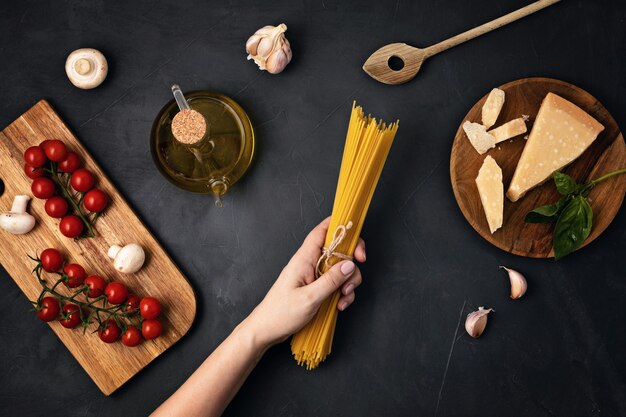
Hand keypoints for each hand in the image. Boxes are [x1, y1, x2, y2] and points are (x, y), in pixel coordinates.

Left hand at [243, 217, 365, 347]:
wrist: (266, 330)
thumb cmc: (281, 313)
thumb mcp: (310, 298)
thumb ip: (331, 280)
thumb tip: (349, 264)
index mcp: (304, 259)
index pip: (323, 230)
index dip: (341, 228)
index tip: (356, 244)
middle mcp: (309, 263)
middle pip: (338, 250)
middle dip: (351, 264)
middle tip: (352, 280)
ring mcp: (313, 275)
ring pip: (340, 269)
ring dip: (347, 283)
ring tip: (342, 298)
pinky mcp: (316, 287)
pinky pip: (335, 284)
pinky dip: (341, 293)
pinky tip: (338, 305)